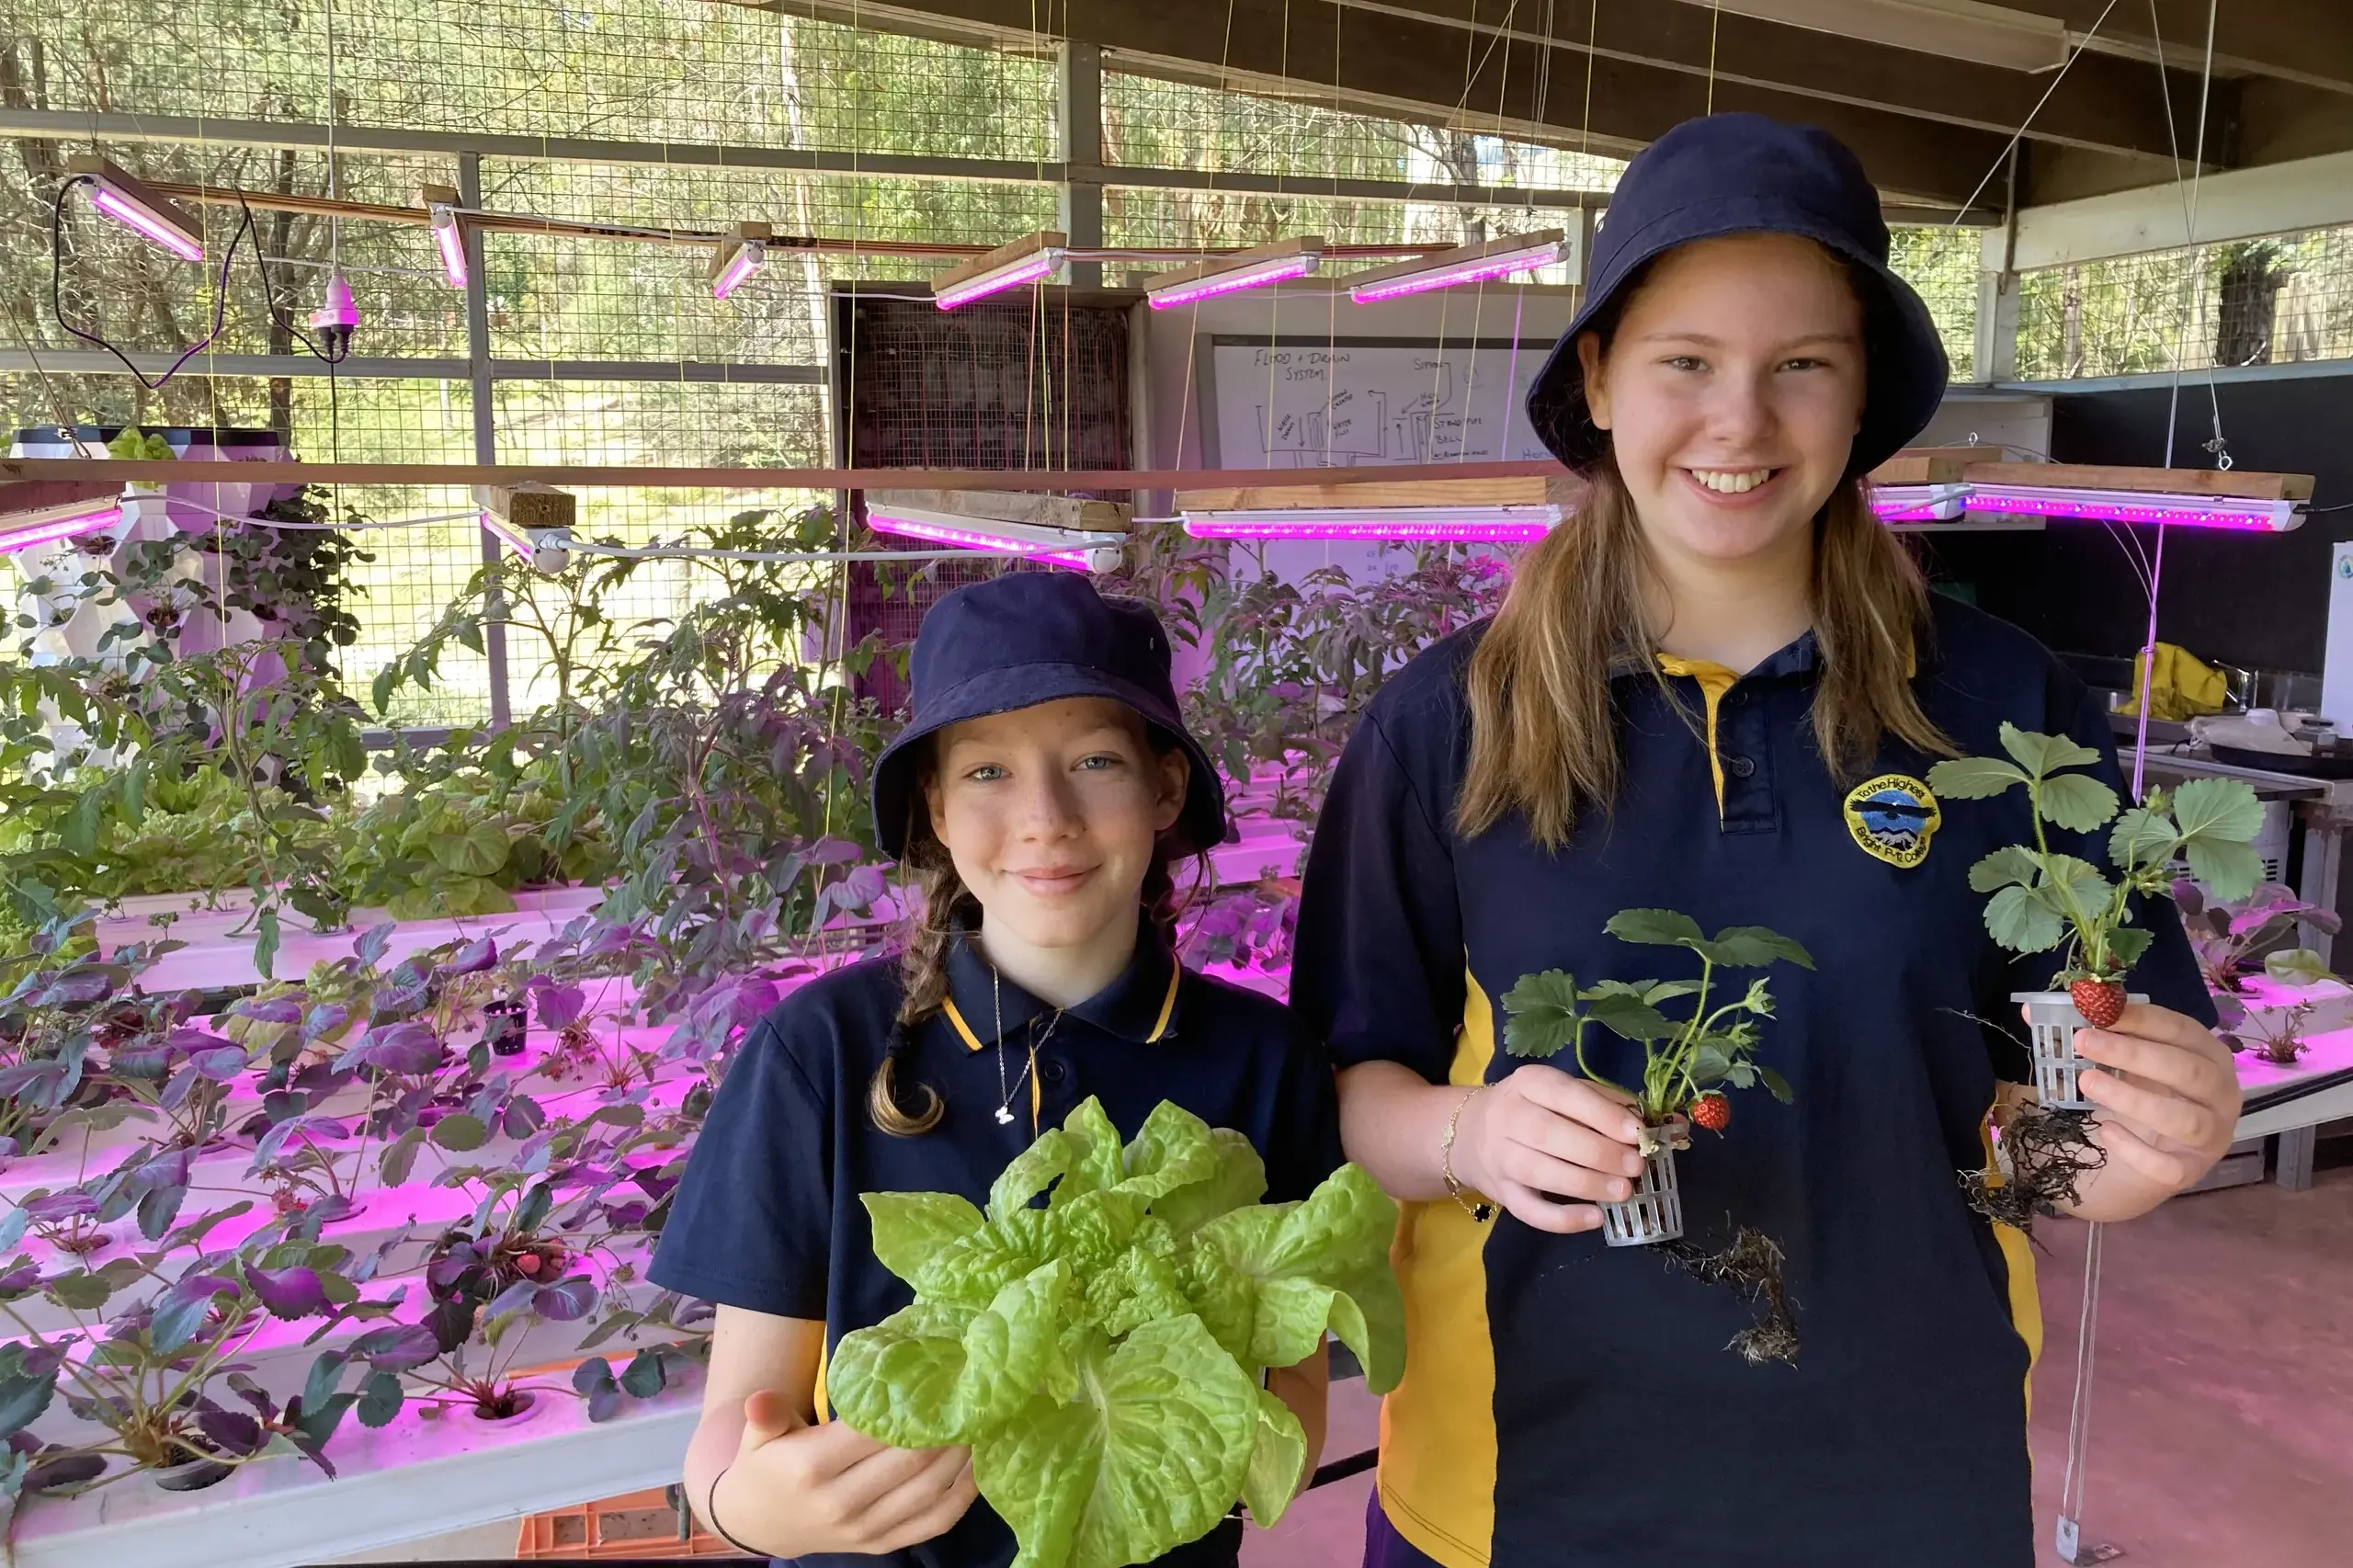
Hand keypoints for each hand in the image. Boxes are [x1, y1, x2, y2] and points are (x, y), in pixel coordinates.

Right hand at [716, 1389, 976, 1556]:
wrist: (760, 1524)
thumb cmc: (766, 1466)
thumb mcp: (759, 1435)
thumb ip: (766, 1413)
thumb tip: (759, 1399)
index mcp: (812, 1468)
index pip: (873, 1432)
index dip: (910, 1406)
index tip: (937, 1376)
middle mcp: (841, 1502)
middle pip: (909, 1461)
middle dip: (945, 1427)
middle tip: (968, 1394)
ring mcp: (865, 1529)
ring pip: (929, 1491)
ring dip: (961, 1457)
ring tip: (977, 1422)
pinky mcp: (882, 1545)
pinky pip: (934, 1522)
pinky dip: (963, 1495)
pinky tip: (977, 1466)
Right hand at [1449, 1063, 1648, 1233]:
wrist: (1471, 1133)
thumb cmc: (1533, 1108)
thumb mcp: (1561, 1092)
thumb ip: (1605, 1103)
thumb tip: (1657, 1122)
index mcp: (1529, 1083)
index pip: (1565, 1095)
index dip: (1601, 1115)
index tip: (1636, 1134)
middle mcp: (1507, 1116)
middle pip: (1550, 1135)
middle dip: (1599, 1153)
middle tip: (1635, 1167)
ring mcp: (1500, 1156)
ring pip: (1540, 1172)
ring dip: (1586, 1184)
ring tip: (1623, 1192)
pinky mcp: (1501, 1192)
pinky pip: (1529, 1210)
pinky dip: (1562, 1219)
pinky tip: (1595, 1218)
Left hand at [2072, 1002, 2241, 1205]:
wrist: (2141, 1158)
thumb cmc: (2137, 1092)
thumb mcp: (2117, 1061)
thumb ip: (2084, 1035)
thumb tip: (2033, 1012)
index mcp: (2206, 1053)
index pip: (2180, 1029)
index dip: (2139, 1018)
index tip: (2097, 1010)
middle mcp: (2220, 1093)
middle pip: (2186, 1069)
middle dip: (2133, 1053)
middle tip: (2083, 1042)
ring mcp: (2210, 1135)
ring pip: (2184, 1119)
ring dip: (2134, 1099)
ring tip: (2087, 1081)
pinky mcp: (2191, 1171)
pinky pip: (2169, 1166)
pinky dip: (2136, 1150)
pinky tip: (2106, 1132)